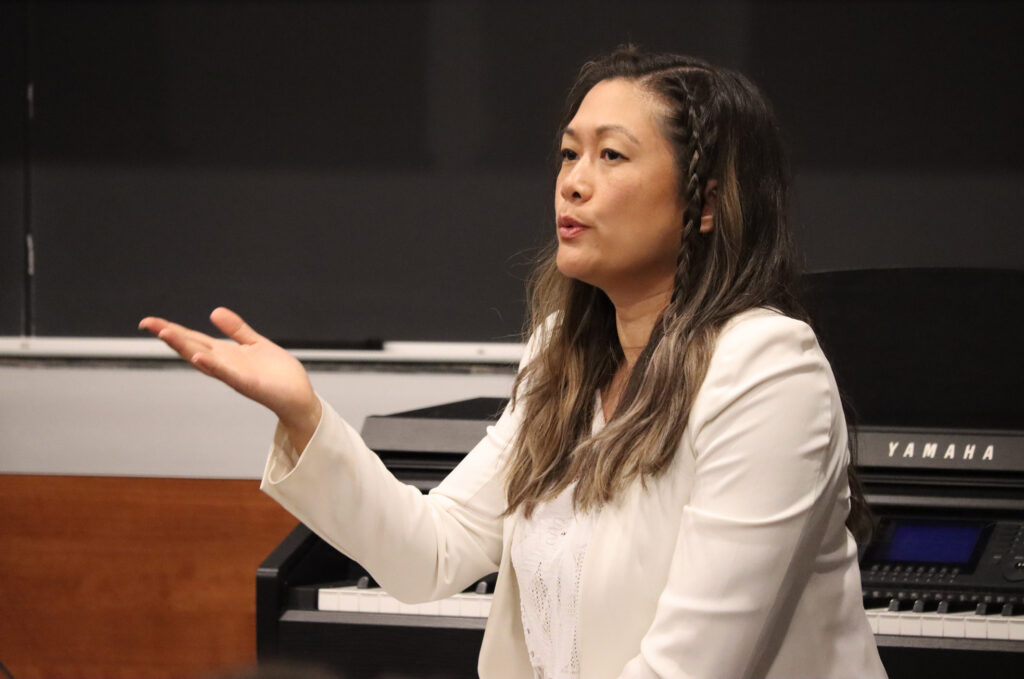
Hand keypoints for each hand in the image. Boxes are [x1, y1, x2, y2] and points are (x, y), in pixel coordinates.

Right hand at [139, 307, 321, 449]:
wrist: (298, 396)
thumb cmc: (278, 374)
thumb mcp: (255, 344)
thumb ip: (237, 330)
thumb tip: (214, 311)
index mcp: (225, 354)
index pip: (193, 339)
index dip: (172, 329)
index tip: (149, 321)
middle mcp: (224, 365)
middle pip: (192, 347)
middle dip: (170, 336)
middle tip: (147, 324)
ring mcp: (234, 375)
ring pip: (204, 360)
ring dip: (185, 348)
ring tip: (166, 334)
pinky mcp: (249, 384)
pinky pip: (228, 374)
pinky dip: (214, 366)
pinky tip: (201, 356)